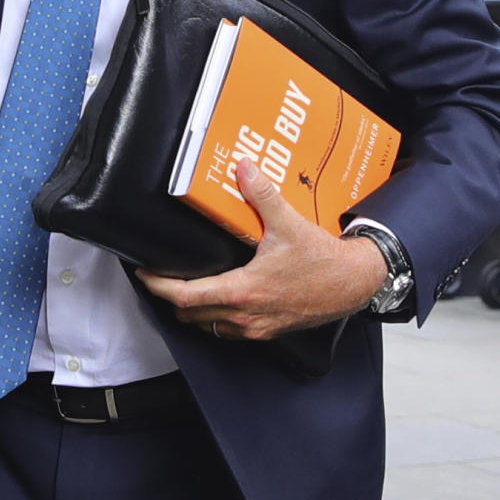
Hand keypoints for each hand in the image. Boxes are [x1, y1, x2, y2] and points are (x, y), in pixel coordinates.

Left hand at [138, 158, 386, 339]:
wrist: (354, 284)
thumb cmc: (322, 260)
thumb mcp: (289, 223)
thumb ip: (261, 195)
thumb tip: (243, 168)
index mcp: (242, 291)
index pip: (185, 296)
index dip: (159, 286)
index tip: (145, 274)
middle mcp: (244, 316)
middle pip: (190, 315)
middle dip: (172, 298)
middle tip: (162, 277)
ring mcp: (256, 328)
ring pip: (209, 326)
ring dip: (194, 311)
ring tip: (186, 287)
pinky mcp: (269, 332)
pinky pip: (230, 331)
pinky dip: (216, 318)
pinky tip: (220, 298)